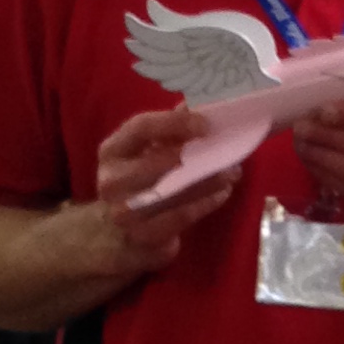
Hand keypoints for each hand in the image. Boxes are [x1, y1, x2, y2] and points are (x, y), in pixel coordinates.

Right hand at [95, 106, 239, 269]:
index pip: (140, 127)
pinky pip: (181, 216)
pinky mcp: (142, 235)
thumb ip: (167, 132)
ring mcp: (124, 211)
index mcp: (112, 151)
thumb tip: (197, 106)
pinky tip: (222, 194)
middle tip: (229, 152)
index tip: (205, 124)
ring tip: (232, 172)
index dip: (174, 123)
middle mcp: (112, 180)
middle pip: (160, 161)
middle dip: (199, 156)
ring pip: (175, 191)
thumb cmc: (137, 186)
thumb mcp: (144, 155)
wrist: (116, 236)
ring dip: (209, 181)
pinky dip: (205, 203)